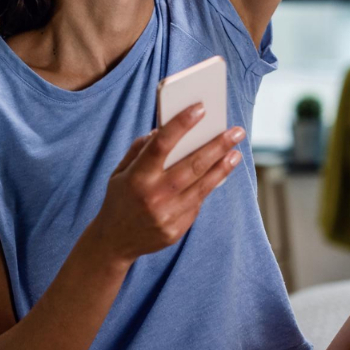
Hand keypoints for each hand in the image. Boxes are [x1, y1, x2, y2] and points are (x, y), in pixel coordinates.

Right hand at [86, 102, 244, 263]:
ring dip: (222, 168)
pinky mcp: (176, 230)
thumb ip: (141, 149)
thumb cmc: (120, 198)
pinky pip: (196, 204)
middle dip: (218, 145)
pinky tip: (218, 175)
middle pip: (192, 165)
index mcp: (136, 178)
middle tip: (236, 131)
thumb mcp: (120, 171)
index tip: (201, 108)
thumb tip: (166, 129)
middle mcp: (153, 197)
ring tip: (235, 153)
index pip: (161, 145)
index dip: (181, 124)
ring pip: (203, 186)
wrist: (113, 241)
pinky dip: (207, 188)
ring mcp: (166, 216)